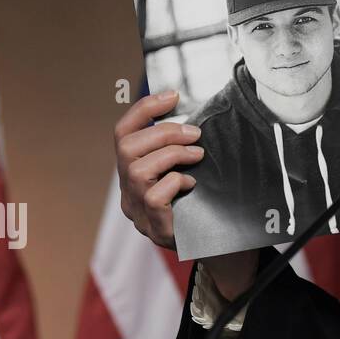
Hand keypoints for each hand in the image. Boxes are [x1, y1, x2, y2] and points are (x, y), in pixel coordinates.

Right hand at [114, 90, 203, 250]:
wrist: (216, 243)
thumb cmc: (202, 199)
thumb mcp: (188, 166)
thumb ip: (182, 145)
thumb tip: (196, 114)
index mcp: (132, 170)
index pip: (123, 133)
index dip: (143, 109)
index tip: (172, 95)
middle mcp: (128, 190)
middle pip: (127, 147)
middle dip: (163, 132)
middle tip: (195, 134)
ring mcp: (137, 210)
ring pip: (137, 170)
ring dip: (171, 154)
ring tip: (197, 155)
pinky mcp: (154, 227)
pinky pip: (153, 197)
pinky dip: (174, 182)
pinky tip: (191, 184)